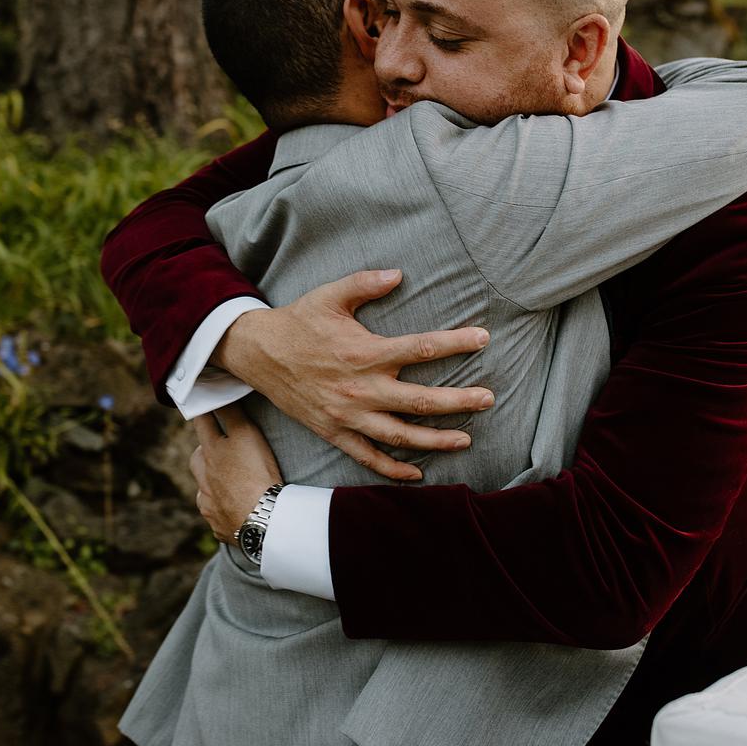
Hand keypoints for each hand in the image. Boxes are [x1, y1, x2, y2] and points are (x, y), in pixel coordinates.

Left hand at [190, 405, 282, 543]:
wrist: (261, 519)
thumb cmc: (256, 473)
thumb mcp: (247, 435)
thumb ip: (232, 415)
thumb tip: (218, 396)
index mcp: (211, 453)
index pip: (203, 424)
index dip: (203, 412)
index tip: (201, 404)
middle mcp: (204, 478)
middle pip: (197, 458)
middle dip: (204, 450)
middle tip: (216, 447)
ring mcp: (209, 503)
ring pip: (203, 488)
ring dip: (210, 481)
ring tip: (225, 480)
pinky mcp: (218, 525)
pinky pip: (215, 513)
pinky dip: (221, 508)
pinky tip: (233, 507)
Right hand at [210, 269, 493, 480]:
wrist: (258, 353)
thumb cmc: (299, 321)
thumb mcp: (330, 295)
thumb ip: (365, 283)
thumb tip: (399, 273)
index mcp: (365, 353)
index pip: (422, 348)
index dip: (456, 344)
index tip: (483, 339)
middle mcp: (361, 389)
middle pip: (420, 401)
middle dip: (459, 402)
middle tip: (488, 399)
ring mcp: (348, 416)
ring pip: (400, 436)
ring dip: (436, 440)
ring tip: (465, 439)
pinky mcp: (335, 432)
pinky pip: (368, 457)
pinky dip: (393, 469)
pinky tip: (418, 472)